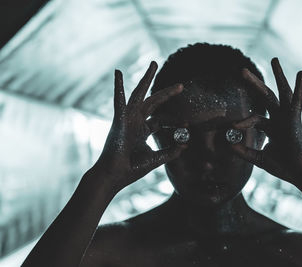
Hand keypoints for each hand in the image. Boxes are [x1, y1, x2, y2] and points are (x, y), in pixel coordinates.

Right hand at [93, 61, 185, 191]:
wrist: (115, 176)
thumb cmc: (131, 169)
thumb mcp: (155, 158)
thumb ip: (170, 151)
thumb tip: (186, 145)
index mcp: (143, 130)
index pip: (162, 120)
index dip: (175, 121)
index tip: (186, 124)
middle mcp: (135, 121)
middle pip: (153, 102)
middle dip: (167, 93)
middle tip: (180, 85)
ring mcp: (127, 119)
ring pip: (139, 94)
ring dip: (146, 79)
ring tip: (154, 64)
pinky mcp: (119, 120)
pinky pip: (118, 100)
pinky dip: (118, 87)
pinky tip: (118, 73)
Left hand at [231, 58, 301, 187]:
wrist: (301, 175)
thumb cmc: (284, 167)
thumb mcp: (259, 159)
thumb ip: (244, 151)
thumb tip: (228, 145)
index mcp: (272, 127)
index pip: (254, 118)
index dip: (242, 122)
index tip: (232, 126)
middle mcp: (280, 119)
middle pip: (266, 97)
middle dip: (254, 84)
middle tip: (241, 71)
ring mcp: (289, 118)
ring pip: (282, 93)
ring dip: (278, 76)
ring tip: (274, 59)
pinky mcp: (295, 121)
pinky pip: (297, 102)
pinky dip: (299, 88)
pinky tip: (301, 74)